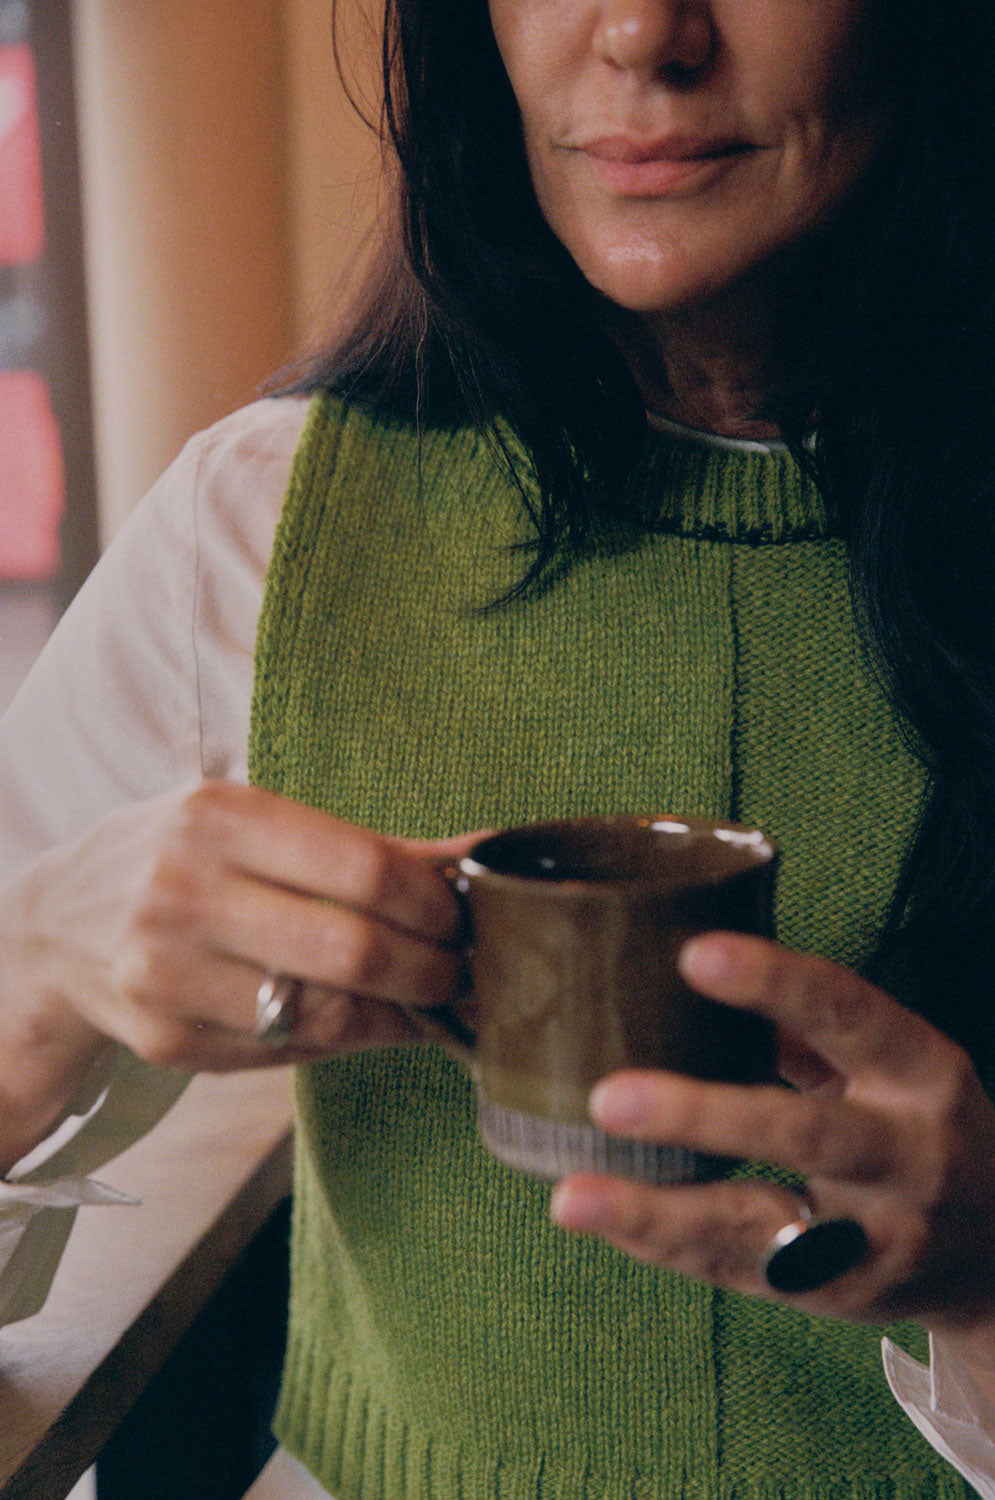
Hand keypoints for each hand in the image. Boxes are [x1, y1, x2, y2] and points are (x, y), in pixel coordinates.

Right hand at [0, 781, 473, 1165]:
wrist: (60, 923)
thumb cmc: (186, 860)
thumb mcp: (257, 825)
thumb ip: (369, 848)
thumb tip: (481, 856)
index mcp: (219, 816)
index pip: (365, 867)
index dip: (436, 903)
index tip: (466, 916)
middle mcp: (185, 891)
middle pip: (355, 950)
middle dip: (432, 969)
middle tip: (462, 971)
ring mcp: (168, 972)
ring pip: (326, 1014)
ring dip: (399, 1014)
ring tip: (427, 998)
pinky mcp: (167, 1038)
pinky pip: (289, 1052)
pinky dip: (347, 1041)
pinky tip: (369, 1022)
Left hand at [550, 931, 994, 1339]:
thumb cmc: (918, 1125)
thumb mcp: (893, 1065)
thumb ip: (808, 1027)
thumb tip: (693, 973)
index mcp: (921, 1071)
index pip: (848, 1011)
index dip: (774, 982)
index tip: (693, 954)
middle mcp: (910, 1155)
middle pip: (807, 1134)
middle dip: (705, 1116)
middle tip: (610, 1098)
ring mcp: (878, 1237)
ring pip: (763, 1226)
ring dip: (660, 1212)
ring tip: (574, 1198)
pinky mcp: (841, 1295)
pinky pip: (741, 1271)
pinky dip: (665, 1244)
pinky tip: (602, 1218)